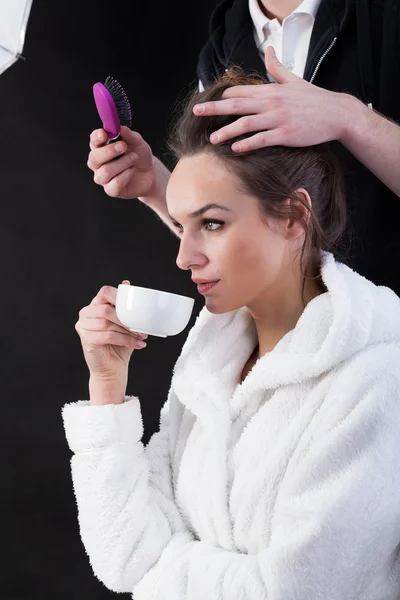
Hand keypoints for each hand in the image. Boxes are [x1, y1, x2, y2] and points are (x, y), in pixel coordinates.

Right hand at [75, 280, 147, 381]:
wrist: (113, 367)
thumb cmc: (120, 343)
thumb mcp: (126, 322)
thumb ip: (125, 305)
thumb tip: (126, 283)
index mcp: (96, 304)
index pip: (105, 292)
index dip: (119, 296)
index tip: (135, 307)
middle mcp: (86, 313)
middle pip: (106, 309)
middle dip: (127, 318)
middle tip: (142, 328)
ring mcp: (83, 326)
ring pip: (107, 323)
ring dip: (127, 331)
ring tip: (140, 337)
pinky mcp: (86, 339)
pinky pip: (108, 336)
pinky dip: (125, 340)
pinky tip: (137, 344)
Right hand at [87, 126, 156, 199]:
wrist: (150, 173)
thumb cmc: (139, 156)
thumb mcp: (137, 142)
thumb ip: (127, 134)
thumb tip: (119, 127)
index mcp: (101, 148)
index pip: (93, 141)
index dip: (96, 137)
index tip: (104, 133)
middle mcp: (98, 163)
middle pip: (94, 158)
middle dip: (109, 151)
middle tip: (124, 146)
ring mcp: (103, 178)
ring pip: (105, 172)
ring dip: (122, 163)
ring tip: (134, 158)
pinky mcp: (111, 190)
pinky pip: (114, 184)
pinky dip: (126, 175)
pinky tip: (132, 171)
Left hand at [193, 46, 348, 151]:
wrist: (337, 114)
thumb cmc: (315, 99)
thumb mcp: (294, 80)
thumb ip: (278, 68)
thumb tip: (269, 50)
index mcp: (271, 91)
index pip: (241, 92)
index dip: (223, 98)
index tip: (208, 102)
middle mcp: (271, 103)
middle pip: (236, 106)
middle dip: (214, 109)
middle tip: (196, 112)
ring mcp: (278, 119)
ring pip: (246, 124)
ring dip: (227, 131)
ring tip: (212, 140)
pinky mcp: (285, 135)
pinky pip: (261, 140)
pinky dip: (247, 144)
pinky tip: (235, 149)